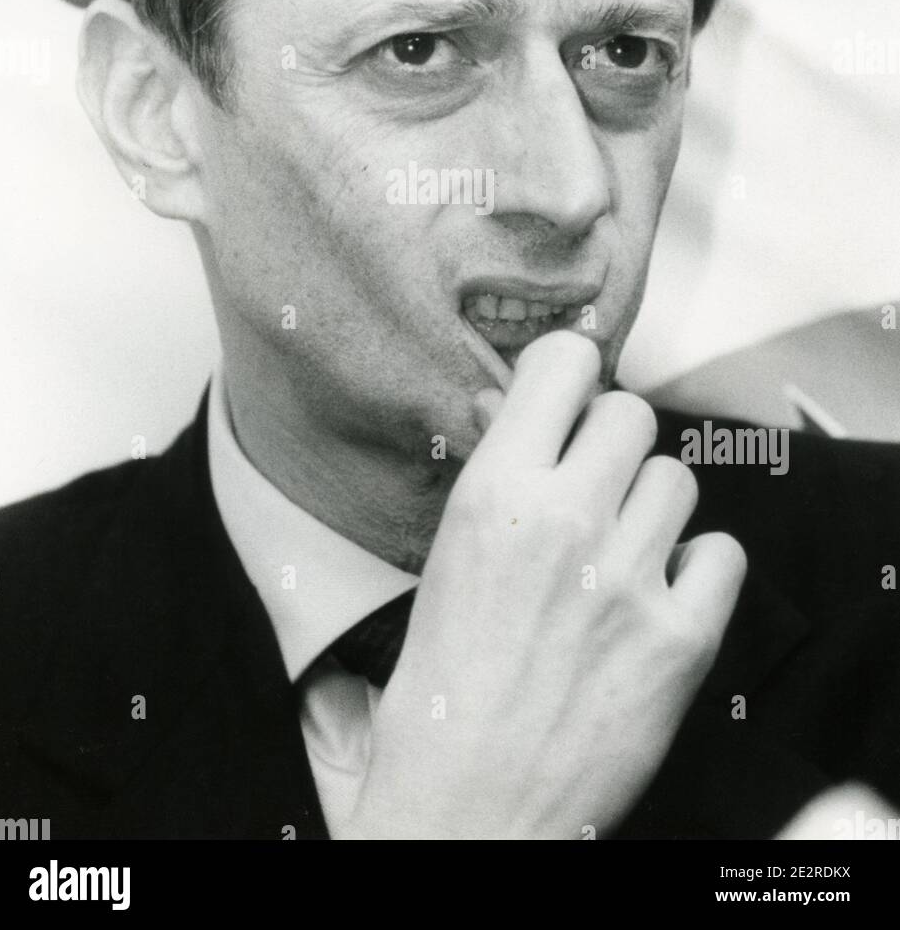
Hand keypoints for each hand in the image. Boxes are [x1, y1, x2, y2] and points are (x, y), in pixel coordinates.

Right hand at [340, 330, 745, 839]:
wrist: (470, 803)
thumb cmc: (443, 684)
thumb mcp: (449, 558)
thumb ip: (492, 468)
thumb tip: (505, 401)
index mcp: (496, 492)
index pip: (567, 362)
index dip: (571, 378)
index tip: (569, 403)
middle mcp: (567, 521)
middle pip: (633, 414)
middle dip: (613, 447)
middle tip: (592, 493)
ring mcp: (630, 580)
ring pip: (677, 481)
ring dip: (651, 511)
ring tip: (618, 560)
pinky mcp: (682, 640)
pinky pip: (722, 554)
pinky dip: (696, 573)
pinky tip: (657, 600)